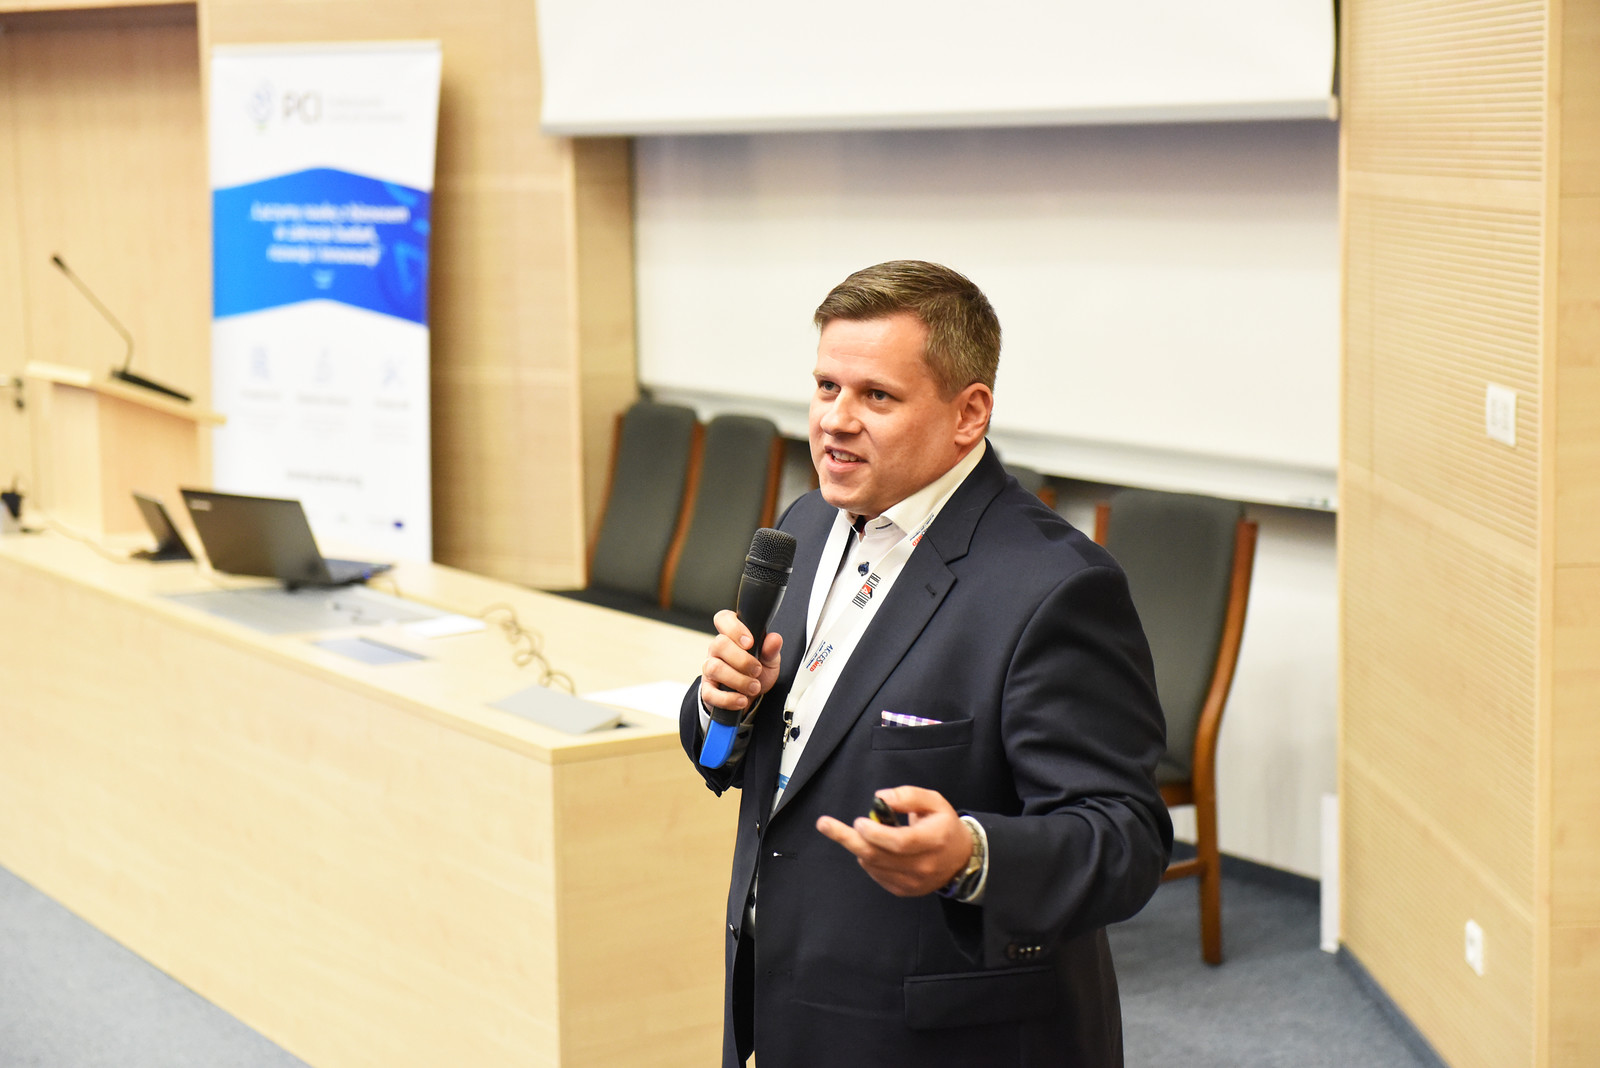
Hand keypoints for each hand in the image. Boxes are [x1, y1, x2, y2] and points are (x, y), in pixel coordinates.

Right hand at [698, 609, 782, 716]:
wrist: (751, 697)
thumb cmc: (757, 672)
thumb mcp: (770, 660)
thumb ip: (771, 649)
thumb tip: (774, 639)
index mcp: (731, 636)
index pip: (723, 619)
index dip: (734, 628)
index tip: (750, 642)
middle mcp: (717, 650)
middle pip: (719, 644)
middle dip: (742, 660)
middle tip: (757, 670)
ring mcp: (710, 669)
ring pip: (714, 668)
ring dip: (738, 680)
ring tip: (754, 687)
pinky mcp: (708, 689)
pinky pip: (710, 693)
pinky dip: (728, 699)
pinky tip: (742, 700)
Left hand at [815, 786, 970, 896]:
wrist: (960, 859)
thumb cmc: (943, 825)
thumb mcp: (933, 801)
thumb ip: (908, 796)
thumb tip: (880, 798)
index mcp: (934, 840)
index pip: (900, 842)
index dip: (875, 833)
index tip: (859, 821)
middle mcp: (923, 865)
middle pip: (878, 856)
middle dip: (848, 839)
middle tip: (825, 824)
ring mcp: (913, 882)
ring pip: (873, 865)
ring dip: (859, 846)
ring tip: (861, 831)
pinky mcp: (903, 891)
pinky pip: (876, 874)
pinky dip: (868, 858)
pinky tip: (873, 847)